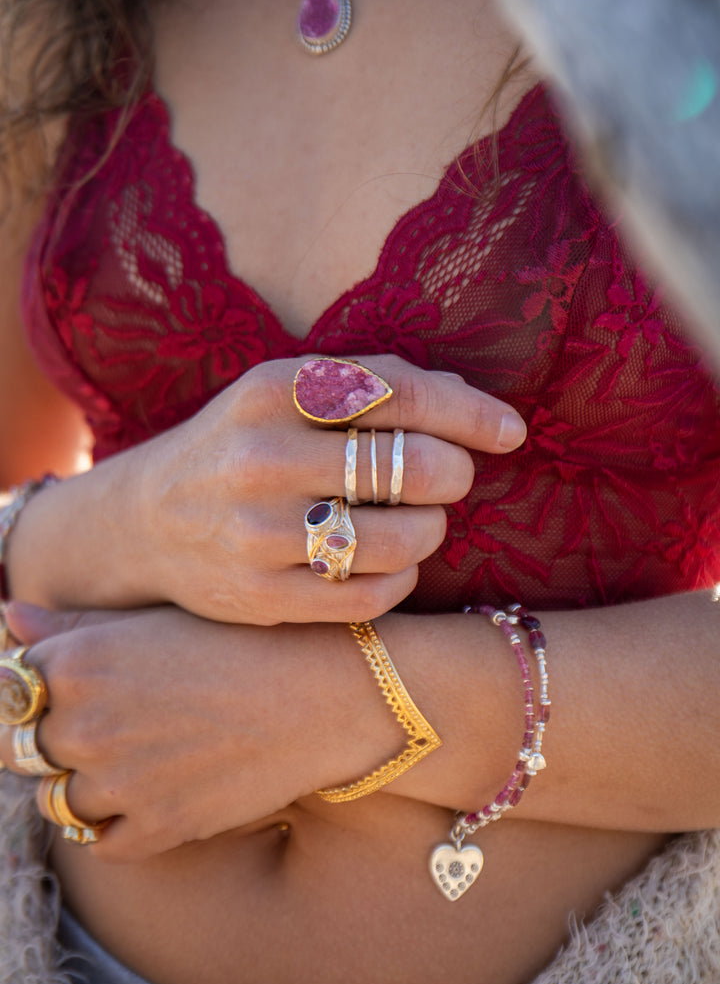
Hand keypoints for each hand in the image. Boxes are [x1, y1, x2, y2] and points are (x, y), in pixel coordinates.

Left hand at [0, 604, 402, 860]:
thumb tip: (8, 621)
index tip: (51, 694)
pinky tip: (150, 791)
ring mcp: (120, 784)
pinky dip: (116, 824)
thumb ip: (72, 625)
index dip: (25, 694)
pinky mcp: (158, 829)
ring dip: (79, 783)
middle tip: (98, 726)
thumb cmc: (246, 639)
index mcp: (78, 662)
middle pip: (19, 750)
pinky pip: (103, 843)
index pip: (5, 692)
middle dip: (45, 739)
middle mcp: (85, 725)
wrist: (327, 691)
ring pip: (57, 801)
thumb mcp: (157, 617)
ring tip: (131, 756)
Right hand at [128, 355, 525, 623]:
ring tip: (418, 520)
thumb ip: (373, 384)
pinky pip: (374, 596)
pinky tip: (389, 560)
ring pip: (403, 540)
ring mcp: (259, 535)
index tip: (510, 431)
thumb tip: (471, 402)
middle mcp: (262, 459)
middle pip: (414, 467)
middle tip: (449, 476)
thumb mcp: (285, 392)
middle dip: (454, 472)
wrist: (148, 522)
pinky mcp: (262, 599)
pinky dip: (402, 577)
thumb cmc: (240, 445)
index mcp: (272, 390)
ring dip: (431, 529)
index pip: (401, 393)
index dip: (470, 414)